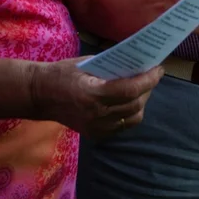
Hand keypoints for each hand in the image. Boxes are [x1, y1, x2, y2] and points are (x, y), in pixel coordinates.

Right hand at [31, 59, 162, 138]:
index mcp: (92, 94)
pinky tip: (128, 102)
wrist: (40, 96)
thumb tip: (138, 63)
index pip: (130, 90)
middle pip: (135, 104)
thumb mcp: (86, 63)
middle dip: (148, 89)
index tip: (158, 69)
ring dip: (141, 102)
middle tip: (152, 76)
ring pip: (133, 118)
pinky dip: (130, 113)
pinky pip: (123, 126)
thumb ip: (111, 67)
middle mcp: (96, 114)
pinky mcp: (96, 135)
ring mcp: (96, 127)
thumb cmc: (62, 73)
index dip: (148, 80)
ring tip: (142, 89)